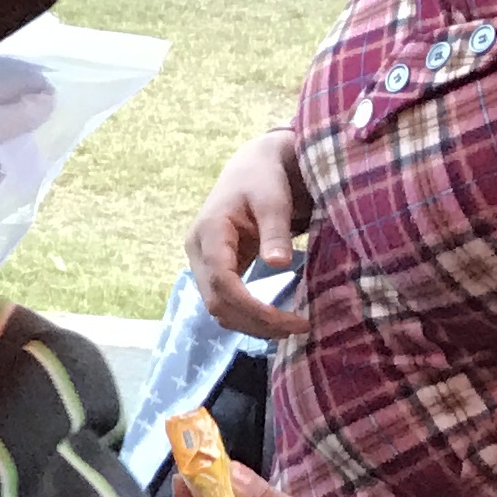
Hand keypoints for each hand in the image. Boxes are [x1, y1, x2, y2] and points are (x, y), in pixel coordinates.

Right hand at [184, 131, 312, 339]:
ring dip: (251, 324)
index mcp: (209, 232)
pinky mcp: (214, 267)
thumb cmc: (264, 179)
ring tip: (291, 327)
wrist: (252, 167)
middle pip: (217, 303)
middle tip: (299, 329)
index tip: (291, 321)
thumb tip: (278, 264)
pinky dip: (248, 315)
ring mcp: (203, 261)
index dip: (254, 309)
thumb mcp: (273, 199)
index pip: (223, 283)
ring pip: (218, 307)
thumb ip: (275, 230)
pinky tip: (276, 318)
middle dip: (256, 322)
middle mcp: (198, 251)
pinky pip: (225, 300)